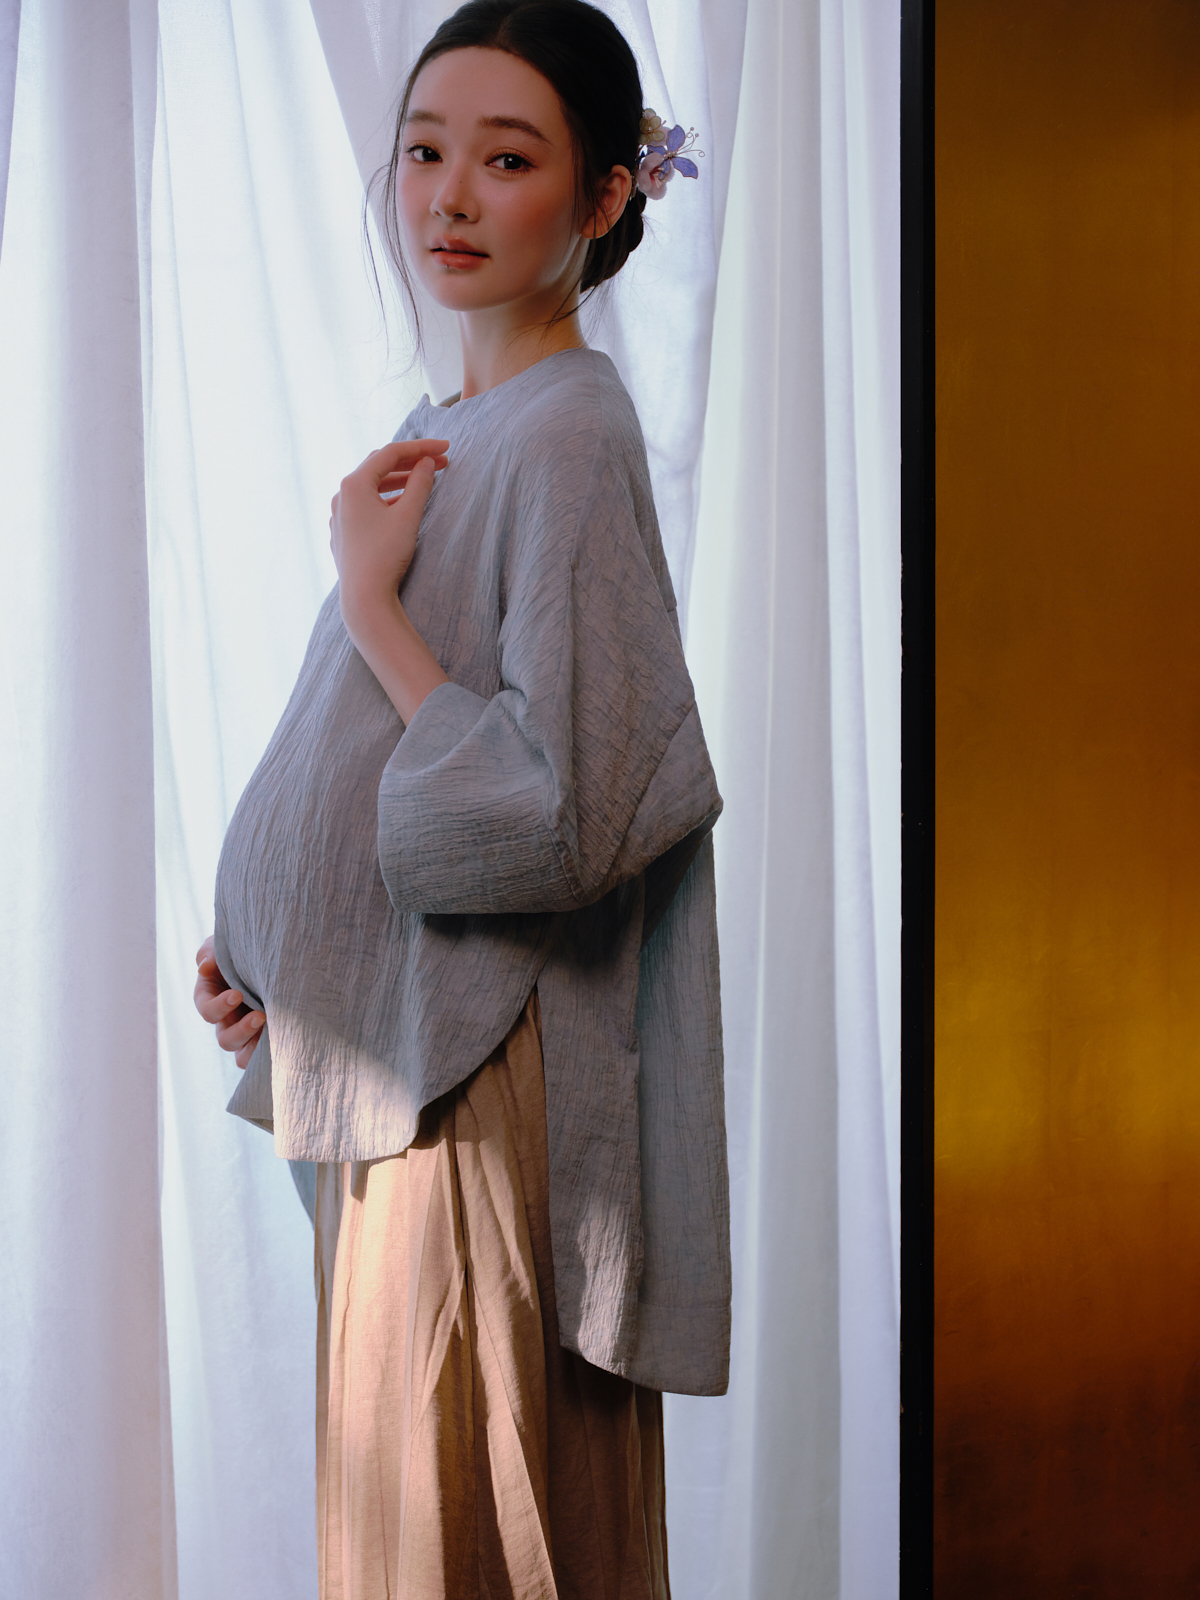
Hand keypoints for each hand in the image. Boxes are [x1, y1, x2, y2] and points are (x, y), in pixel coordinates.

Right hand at [194, 934, 264, 1070]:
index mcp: (211, 998)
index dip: (219, 1007)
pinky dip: (272, 1053)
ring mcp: (246, 1033)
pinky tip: (286, 1038)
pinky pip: (264, 1057)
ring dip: (255, 1048)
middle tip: (261, 1016)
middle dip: (241, 1031)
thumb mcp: (224, 945)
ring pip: (243, 1056)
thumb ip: (211, 952)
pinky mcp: (266, 1039)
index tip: (237, 994)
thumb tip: (205, 966)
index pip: (208, 1011)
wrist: (274, 952)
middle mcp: (227, 1021)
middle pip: (225, 1040)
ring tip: (275, 1033)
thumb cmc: (242, 948)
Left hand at [328, 438, 452, 724]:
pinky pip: (365, 506)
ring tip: (423, 481)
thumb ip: (420, 484)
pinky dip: (386, 499)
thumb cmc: (385, 556)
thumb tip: (428, 464)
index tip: (447, 449)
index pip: (391, 453)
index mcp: (354, 484)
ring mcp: (339, 515)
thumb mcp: (408, 515)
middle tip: (440, 462)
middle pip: (379, 467)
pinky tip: (400, 505)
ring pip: (372, 488)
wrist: (364, 598)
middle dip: (410, 462)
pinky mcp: (343, 534)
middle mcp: (341, 496)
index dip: (421, 448)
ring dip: (399, 481)